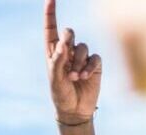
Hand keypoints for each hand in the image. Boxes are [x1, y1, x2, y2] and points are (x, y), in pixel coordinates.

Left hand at [45, 0, 102, 124]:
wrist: (75, 110)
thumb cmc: (61, 95)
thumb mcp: (55, 80)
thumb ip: (58, 61)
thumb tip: (64, 43)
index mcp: (53, 52)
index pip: (51, 29)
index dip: (50, 13)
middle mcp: (68, 51)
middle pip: (69, 33)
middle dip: (68, 39)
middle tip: (66, 50)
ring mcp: (82, 57)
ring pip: (82, 47)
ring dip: (78, 62)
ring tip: (74, 77)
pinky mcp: (94, 65)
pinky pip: (94, 58)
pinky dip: (88, 66)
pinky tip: (84, 77)